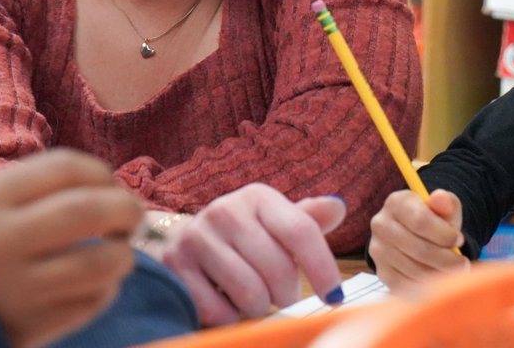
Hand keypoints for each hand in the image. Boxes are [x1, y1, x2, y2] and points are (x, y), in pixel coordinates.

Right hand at [0, 149, 142, 347]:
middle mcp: (1, 243)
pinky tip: (98, 283)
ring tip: (119, 251)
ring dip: (123, 254)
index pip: (63, 167)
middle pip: (89, 210)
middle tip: (131, 214)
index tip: (109, 183)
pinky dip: (107, 289)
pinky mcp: (30, 328)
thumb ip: (33, 192)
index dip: (101, 171)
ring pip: (100, 263)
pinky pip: (90, 304)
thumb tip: (107, 187)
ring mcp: (17, 289)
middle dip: (126, 207)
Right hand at [157, 184, 344, 325]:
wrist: (184, 241)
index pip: (300, 231)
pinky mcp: (175, 266)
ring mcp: (197, 237)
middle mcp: (225, 210)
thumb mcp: (275, 222)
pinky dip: (230, 316)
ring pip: (250, 293)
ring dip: (259, 306)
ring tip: (254, 296)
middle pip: (278, 269)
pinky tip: (226, 301)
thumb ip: (308, 220)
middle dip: (288, 294)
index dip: (323, 268)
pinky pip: (219, 311)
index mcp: (258, 197)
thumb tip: (337, 207)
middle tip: (283, 296)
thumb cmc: (245, 236)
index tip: (335, 296)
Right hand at [368, 188, 468, 293]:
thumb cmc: (434, 219)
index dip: (444, 234)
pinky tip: (438, 276)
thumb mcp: (443, 207)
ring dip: (439, 273)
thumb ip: (445, 202)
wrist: (416, 235)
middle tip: (463, 263)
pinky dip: (427, 284)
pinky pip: (407, 284)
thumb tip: (440, 197)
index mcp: (396, 202)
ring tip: (454, 270)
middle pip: (419, 249)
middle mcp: (381, 225)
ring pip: (415, 269)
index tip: (460, 240)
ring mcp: (379, 250)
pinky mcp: (382, 272)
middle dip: (447, 259)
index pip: (420, 221)